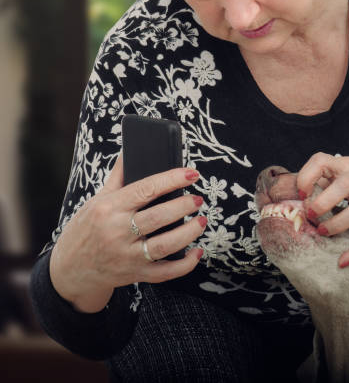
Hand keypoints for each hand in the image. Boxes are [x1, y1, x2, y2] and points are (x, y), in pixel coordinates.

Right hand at [49, 153, 206, 312]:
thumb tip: (131, 149)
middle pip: (158, 217)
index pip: (145, 189)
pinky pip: (166, 273)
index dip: (172, 180)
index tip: (192, 174)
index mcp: (108, 208)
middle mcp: (117, 232)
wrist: (71, 269)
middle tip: (198, 199)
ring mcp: (127, 256)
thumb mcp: (97, 200)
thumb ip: (118, 177)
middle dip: (183, 206)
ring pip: (165, 245)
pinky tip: (197, 251)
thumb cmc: (87, 228)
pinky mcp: (136, 274)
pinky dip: (185, 264)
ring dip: (188, 232)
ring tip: (202, 220)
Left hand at [297, 153, 348, 267]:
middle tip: (311, 214)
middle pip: (343, 186)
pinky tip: (343, 261)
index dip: (307, 177)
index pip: (321, 161)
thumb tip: (300, 193)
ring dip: (335, 225)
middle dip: (322, 202)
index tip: (302, 192)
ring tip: (323, 232)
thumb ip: (329, 176)